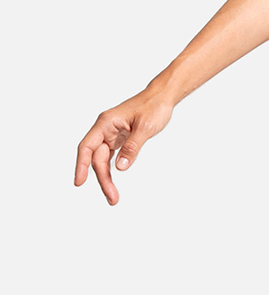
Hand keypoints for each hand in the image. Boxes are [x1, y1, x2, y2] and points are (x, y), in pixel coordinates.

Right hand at [75, 88, 174, 204]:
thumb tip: (120, 167)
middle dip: (103, 178)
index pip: (87, 146)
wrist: (163, 97)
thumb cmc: (154, 106)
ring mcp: (112, 134)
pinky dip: (112, 168)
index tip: (79, 183)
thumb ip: (132, 147)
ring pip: (104, 159)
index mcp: (106, 122)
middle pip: (97, 157)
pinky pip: (112, 156)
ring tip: (113, 196)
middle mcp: (106, 129)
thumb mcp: (145, 127)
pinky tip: (112, 181)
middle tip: (112, 198)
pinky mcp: (120, 138)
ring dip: (107, 177)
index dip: (81, 165)